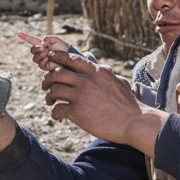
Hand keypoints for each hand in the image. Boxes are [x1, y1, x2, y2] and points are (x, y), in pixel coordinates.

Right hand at [17, 31, 69, 70]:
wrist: (70, 57)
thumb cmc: (64, 48)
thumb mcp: (56, 40)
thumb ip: (48, 38)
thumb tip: (42, 43)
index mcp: (43, 45)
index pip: (32, 40)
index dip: (25, 37)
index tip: (18, 33)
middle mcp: (41, 52)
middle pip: (32, 50)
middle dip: (36, 49)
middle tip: (43, 48)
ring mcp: (43, 59)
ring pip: (35, 58)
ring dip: (39, 55)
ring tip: (45, 53)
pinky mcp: (46, 66)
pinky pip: (40, 64)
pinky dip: (42, 60)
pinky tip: (46, 58)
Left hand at [40, 51, 166, 155]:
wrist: (133, 122)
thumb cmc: (129, 105)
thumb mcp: (119, 82)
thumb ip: (107, 74)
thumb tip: (104, 69)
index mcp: (96, 72)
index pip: (71, 59)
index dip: (56, 57)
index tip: (50, 59)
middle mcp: (86, 81)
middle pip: (57, 73)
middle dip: (47, 79)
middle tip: (45, 84)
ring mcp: (81, 96)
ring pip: (54, 90)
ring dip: (49, 96)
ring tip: (50, 101)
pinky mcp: (77, 112)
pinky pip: (58, 109)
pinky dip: (55, 113)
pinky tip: (58, 116)